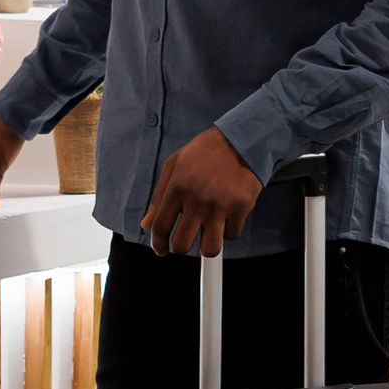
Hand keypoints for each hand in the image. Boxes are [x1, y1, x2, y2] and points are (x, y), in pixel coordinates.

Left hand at [138, 128, 261, 256]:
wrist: (240, 138)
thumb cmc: (204, 153)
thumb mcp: (174, 166)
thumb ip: (159, 198)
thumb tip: (146, 226)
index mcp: (177, 187)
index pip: (160, 227)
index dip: (158, 244)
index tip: (162, 250)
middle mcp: (197, 198)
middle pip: (182, 245)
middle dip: (180, 248)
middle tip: (186, 240)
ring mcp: (221, 204)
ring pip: (210, 248)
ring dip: (207, 245)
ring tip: (207, 232)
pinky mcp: (241, 207)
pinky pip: (232, 235)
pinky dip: (228, 229)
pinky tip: (226, 214)